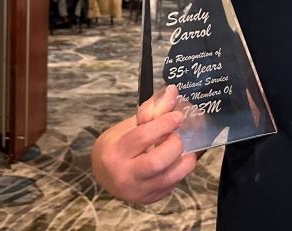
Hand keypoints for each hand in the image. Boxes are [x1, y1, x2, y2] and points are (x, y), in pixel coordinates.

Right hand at [91, 85, 197, 203]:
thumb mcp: (129, 126)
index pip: (142, 137)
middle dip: (175, 144)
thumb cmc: (118, 146)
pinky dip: (182, 167)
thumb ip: (151, 111)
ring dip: (185, 157)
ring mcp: (140, 190)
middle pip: (157, 162)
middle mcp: (126, 175)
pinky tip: (180, 157)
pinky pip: (175, 183)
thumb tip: (173, 92)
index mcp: (115, 153)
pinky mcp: (152, 198)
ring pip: (172, 176)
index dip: (164, 124)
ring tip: (184, 146)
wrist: (106, 174)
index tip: (177, 116)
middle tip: (179, 133)